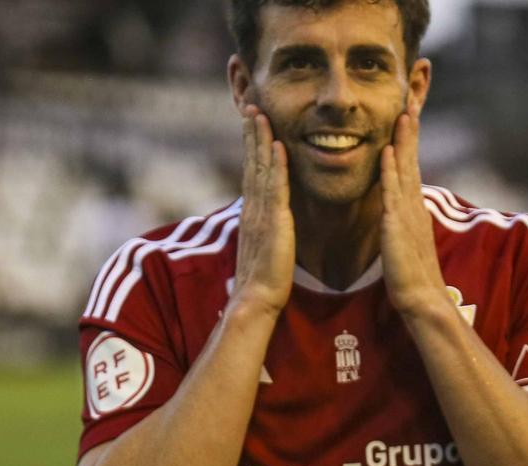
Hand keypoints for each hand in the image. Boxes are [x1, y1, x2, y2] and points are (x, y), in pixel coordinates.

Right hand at [232, 106, 294, 316]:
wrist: (257, 298)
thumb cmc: (264, 278)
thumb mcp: (264, 244)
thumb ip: (266, 227)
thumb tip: (268, 218)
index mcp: (252, 211)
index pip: (250, 170)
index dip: (250, 145)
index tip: (251, 122)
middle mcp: (253, 207)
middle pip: (250, 162)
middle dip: (250, 133)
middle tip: (250, 105)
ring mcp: (261, 212)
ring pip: (259, 168)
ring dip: (259, 139)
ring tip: (259, 113)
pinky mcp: (273, 221)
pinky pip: (275, 187)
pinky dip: (275, 165)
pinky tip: (277, 145)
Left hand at [379, 100, 447, 317]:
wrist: (421, 299)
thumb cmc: (409, 274)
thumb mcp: (403, 239)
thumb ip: (401, 221)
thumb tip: (395, 209)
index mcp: (412, 207)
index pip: (410, 165)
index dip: (409, 139)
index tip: (406, 113)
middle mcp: (414, 204)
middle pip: (412, 158)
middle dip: (410, 129)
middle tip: (409, 98)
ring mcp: (408, 213)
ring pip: (406, 169)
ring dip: (405, 140)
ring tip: (403, 112)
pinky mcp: (399, 225)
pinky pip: (394, 193)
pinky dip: (392, 170)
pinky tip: (389, 151)